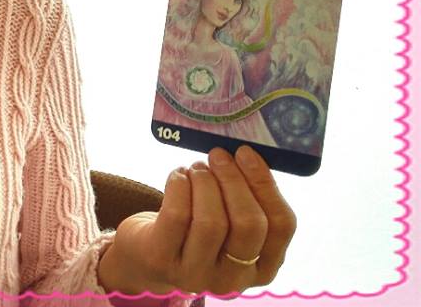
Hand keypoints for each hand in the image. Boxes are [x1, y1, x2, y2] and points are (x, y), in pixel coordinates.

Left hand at [96, 145, 296, 297]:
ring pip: (211, 222)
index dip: (265, 184)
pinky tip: (179, 175)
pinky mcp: (163, 261)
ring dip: (205, 182)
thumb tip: (247, 155)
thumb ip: (247, 197)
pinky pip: (177, 216)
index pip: (282, 225)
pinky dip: (179, 185)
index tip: (246, 153)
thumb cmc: (198, 227)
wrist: (150, 254)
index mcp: (264, 268)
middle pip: (248, 224)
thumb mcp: (231, 221)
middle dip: (233, 180)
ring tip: (197, 167)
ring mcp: (198, 275)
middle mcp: (235, 279)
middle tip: (218, 155)